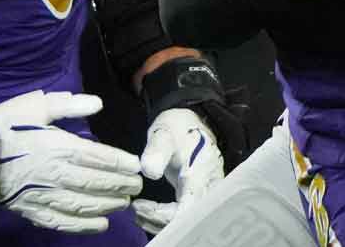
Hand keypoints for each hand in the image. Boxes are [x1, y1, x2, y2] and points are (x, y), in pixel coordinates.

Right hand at [0, 90, 143, 232]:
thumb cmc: (6, 125)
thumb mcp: (36, 105)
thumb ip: (69, 105)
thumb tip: (98, 104)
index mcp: (59, 147)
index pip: (99, 158)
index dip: (121, 164)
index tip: (136, 167)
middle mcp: (57, 174)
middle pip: (96, 183)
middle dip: (120, 185)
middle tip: (136, 186)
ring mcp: (45, 196)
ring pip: (84, 205)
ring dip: (107, 205)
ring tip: (123, 203)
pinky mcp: (33, 210)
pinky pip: (63, 222)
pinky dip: (84, 226)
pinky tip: (100, 225)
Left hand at [130, 108, 223, 234]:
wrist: (193, 123)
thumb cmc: (178, 128)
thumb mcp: (164, 134)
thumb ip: (157, 150)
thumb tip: (149, 172)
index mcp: (201, 174)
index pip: (187, 208)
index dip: (162, 215)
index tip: (139, 206)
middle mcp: (209, 188)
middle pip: (187, 219)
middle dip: (159, 221)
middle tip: (136, 211)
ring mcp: (207, 193)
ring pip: (187, 220)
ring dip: (161, 222)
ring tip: (138, 213)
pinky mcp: (200, 196)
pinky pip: (186, 215)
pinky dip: (166, 219)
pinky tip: (148, 214)